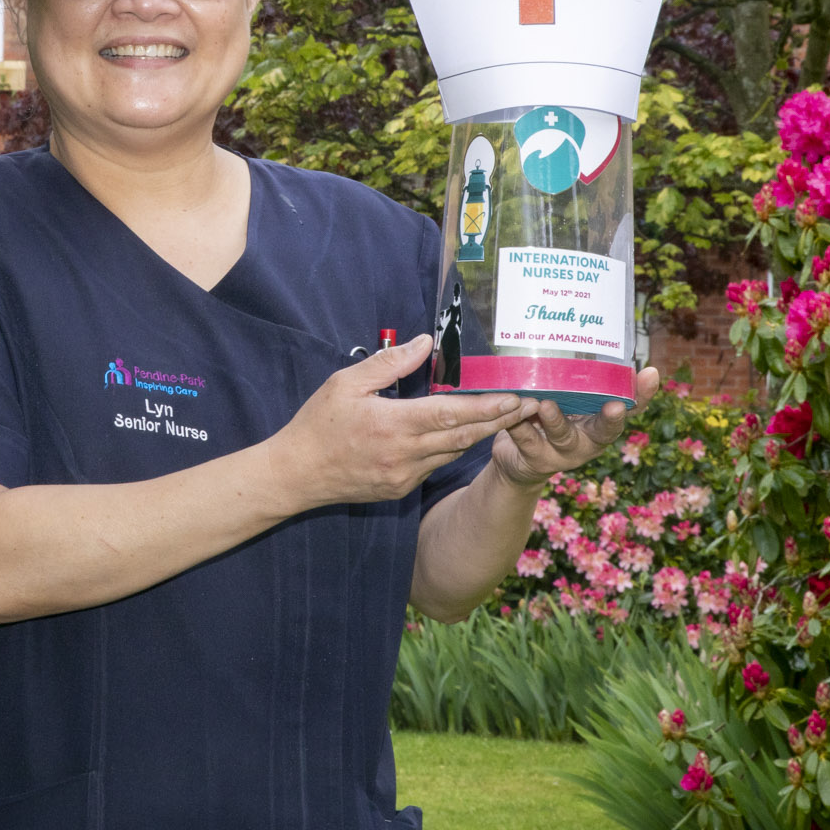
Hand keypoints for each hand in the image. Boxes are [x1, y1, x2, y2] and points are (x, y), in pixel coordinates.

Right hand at [266, 335, 538, 510]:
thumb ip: (389, 363)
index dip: (486, 407)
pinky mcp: (401, 487)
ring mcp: (405, 475)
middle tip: (532, 407)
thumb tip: (425, 343)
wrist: (296, 475)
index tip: (515, 398)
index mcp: (392, 425)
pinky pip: (436, 463)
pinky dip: (456, 447)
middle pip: (464, 436)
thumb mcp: (346, 384)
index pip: (450, 415)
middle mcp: (405, 454)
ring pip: (454, 452)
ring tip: (511, 417)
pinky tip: (470, 434)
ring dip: (483, 434)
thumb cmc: (318, 424)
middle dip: (500, 421)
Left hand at [488, 367, 663, 489]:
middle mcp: (588, 440)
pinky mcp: (535, 458)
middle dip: (611, 419)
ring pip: (563, 436)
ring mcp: (562, 452)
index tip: (650, 374)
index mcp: (600, 423)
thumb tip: (598, 340)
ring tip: (547, 405)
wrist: (519, 461)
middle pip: (605, 431)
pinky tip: (513, 410)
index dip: (642, 394)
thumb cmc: (552, 420)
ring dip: (556, 421)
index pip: (630, 409)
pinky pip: (526, 440)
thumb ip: (584, 382)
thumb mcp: (571, 403)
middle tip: (614, 405)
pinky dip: (519, 425)